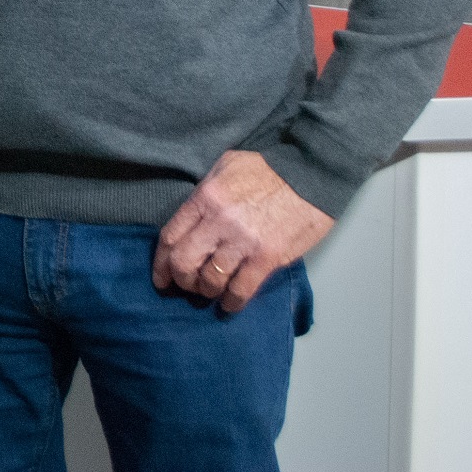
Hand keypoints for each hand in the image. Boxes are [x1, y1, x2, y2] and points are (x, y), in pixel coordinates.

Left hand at [153, 149, 333, 312]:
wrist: (311, 175)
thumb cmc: (268, 169)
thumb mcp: (225, 166)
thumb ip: (204, 191)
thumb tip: (192, 215)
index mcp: (204, 198)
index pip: (170, 236)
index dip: (161, 262)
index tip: (161, 275)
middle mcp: (219, 222)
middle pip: (184, 262)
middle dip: (181, 280)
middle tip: (186, 286)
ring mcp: (243, 241)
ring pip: (211, 279)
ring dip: (207, 291)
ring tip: (210, 291)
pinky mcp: (268, 257)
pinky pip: (243, 288)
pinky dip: (233, 301)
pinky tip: (230, 304)